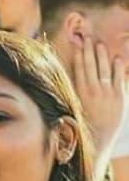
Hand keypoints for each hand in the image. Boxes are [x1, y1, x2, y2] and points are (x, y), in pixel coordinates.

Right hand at [71, 32, 125, 153]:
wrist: (97, 143)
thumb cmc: (81, 129)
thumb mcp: (70, 112)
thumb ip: (69, 96)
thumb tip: (61, 83)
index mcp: (79, 94)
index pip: (79, 69)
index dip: (79, 55)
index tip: (78, 44)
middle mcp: (93, 92)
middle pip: (91, 65)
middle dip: (89, 50)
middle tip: (88, 36)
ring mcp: (108, 94)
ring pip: (104, 69)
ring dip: (102, 55)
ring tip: (100, 44)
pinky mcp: (119, 98)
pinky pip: (118, 79)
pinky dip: (118, 68)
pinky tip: (116, 58)